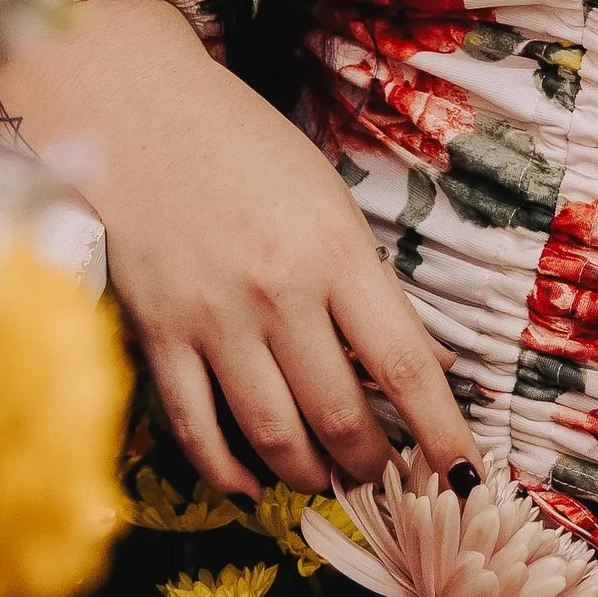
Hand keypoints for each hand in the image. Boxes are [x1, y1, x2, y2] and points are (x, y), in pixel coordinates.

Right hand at [0, 0, 475, 498]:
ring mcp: (213, 320)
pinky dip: (227, 471)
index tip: (465, 479)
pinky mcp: (157, 336)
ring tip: (328, 479)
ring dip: (310, 474)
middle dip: (376, 466)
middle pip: (341, 417)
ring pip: (274, 435)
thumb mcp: (330, 201)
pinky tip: (251, 484)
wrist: (132, 112)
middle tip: (390, 479)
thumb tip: (432, 368)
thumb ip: (375, 285)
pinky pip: (196, 428)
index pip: (406, 367)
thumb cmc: (243, 148)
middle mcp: (278, 294)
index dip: (441, 434)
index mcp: (336, 252)